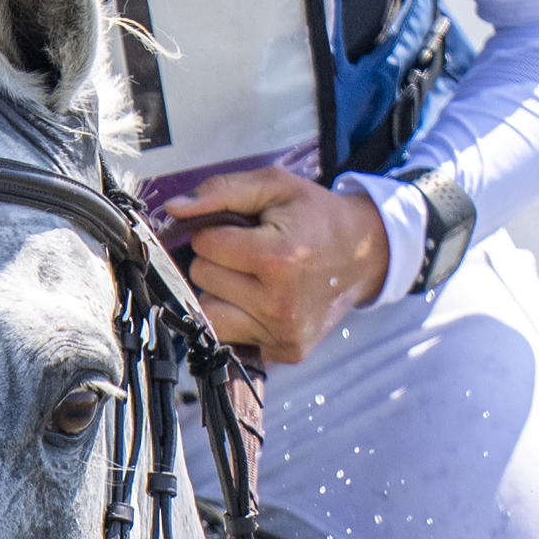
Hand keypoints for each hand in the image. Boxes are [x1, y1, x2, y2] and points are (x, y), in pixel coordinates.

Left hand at [162, 168, 389, 364]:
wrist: (364, 254)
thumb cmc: (316, 217)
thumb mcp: (275, 186)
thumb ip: (220, 191)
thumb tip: (173, 209)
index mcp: (278, 259)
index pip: (204, 245)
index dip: (217, 231)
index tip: (242, 230)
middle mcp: (280, 304)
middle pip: (203, 279)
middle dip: (219, 261)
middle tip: (252, 253)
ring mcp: (284, 333)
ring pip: (209, 312)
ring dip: (223, 293)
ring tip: (255, 278)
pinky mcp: (287, 352)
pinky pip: (231, 336)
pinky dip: (239, 317)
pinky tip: (265, 300)